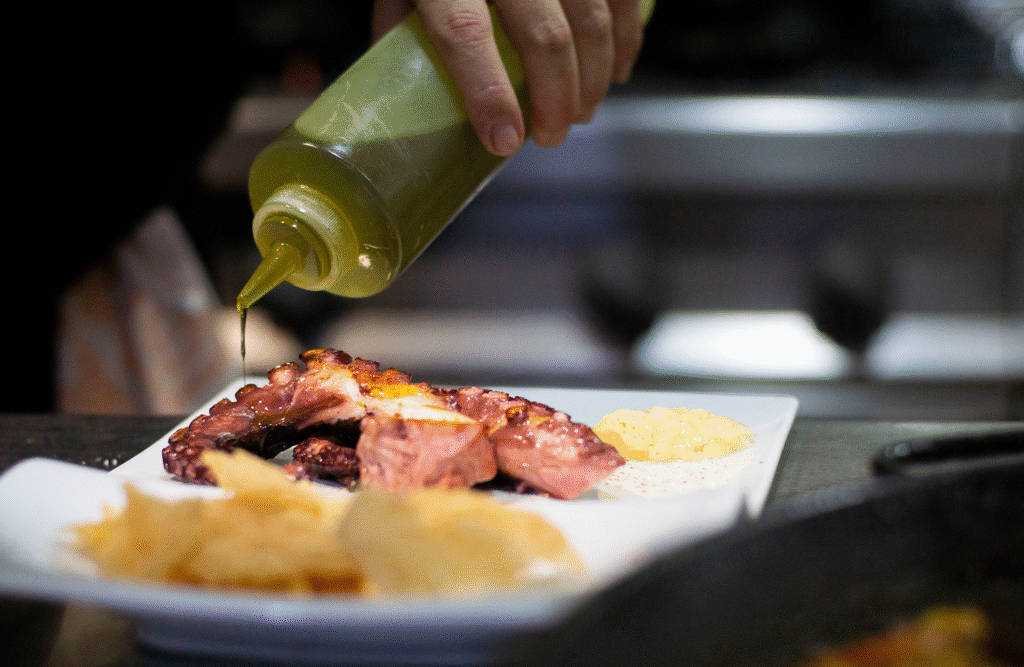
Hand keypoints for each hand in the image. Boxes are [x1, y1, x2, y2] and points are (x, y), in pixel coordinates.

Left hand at [372, 0, 645, 156]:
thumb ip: (404, 30)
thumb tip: (414, 104)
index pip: (464, 31)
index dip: (487, 92)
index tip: (504, 139)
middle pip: (545, 35)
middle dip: (555, 101)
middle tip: (549, 136)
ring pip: (592, 21)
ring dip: (593, 81)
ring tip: (579, 114)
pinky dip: (626, 42)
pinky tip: (615, 73)